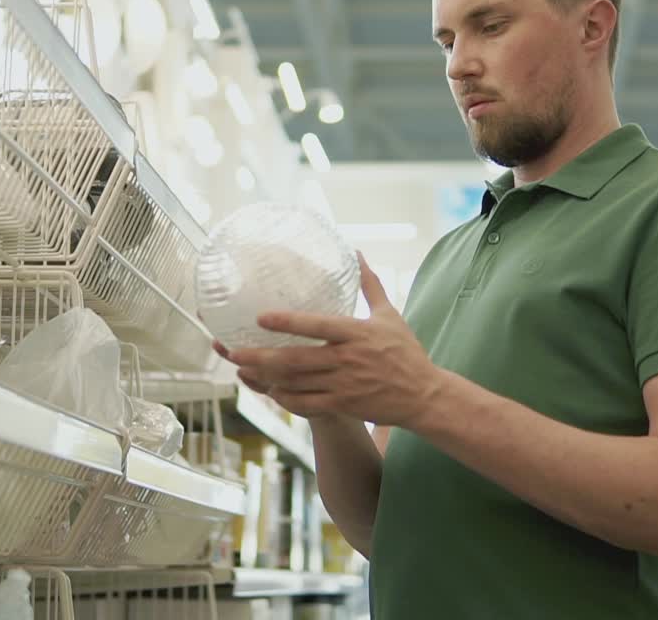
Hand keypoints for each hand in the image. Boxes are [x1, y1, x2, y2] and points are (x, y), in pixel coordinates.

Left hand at [215, 254, 448, 426]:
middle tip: (233, 351)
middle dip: (261, 357)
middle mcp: (348, 359)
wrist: (424, 395)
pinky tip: (270, 390)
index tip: (261, 318)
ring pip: (297, 383)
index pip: (317, 325)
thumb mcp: (390, 314)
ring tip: (243, 369)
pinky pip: (307, 404)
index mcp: (357, 333)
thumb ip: (370, 284)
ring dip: (267, 378)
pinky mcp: (344, 405)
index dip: (288, 322)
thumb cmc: (406, 352)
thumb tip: (357, 252)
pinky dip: (286, 399)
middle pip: (297, 359)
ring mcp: (344, 385)